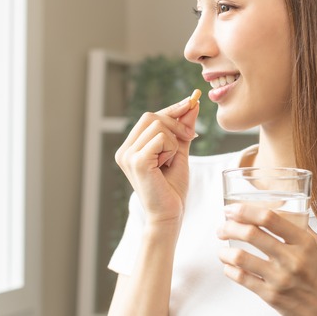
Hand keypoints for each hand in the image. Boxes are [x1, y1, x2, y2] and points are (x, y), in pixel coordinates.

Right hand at [114, 95, 198, 224]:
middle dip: (176, 122)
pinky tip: (166, 166)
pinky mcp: (137, 161)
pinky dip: (171, 149)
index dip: (172, 109)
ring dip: (174, 142)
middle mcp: (124, 150)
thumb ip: (183, 130)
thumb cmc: (172, 188)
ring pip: (158, 126)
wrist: (169, 214)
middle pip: (151, 116)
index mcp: (130, 147)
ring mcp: (128, 155)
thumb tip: (192, 105)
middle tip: (192, 136)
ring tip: (170, 162)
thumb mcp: (180, 153)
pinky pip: (161, 139)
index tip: (191, 101)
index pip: (149, 117)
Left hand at [216, 204, 316, 315]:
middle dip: (229, 227)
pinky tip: (230, 267)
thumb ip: (296, 227)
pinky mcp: (271, 295)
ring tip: (223, 250)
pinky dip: (229, 269)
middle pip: (251, 233)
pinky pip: (241, 278)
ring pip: (241, 257)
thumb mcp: (315, 246)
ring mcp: (280, 278)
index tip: (232, 209)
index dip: (245, 210)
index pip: (269, 218)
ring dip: (225, 251)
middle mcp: (292, 258)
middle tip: (222, 228)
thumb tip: (272, 208)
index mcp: (303, 242)